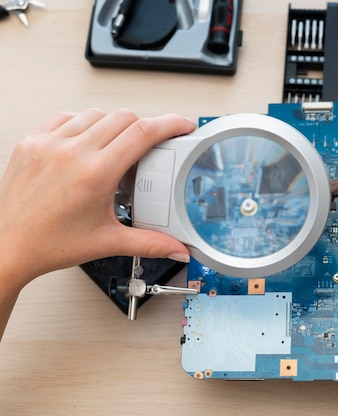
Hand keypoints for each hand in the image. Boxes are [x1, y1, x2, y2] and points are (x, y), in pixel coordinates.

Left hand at [0, 109, 195, 287]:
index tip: (182, 125)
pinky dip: (84, 124)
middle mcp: (71, 152)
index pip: (143, 133)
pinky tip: (87, 142)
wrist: (6, 247)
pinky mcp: (32, 142)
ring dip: (114, 125)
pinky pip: (66, 117)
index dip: (170, 124)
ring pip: (96, 114)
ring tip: (117, 147)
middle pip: (124, 117)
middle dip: (146, 126)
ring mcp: (49, 143)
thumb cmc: (47, 244)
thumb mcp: (107, 242)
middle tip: (153, 143)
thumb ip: (150, 243)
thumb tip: (177, 248)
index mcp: (95, 174)